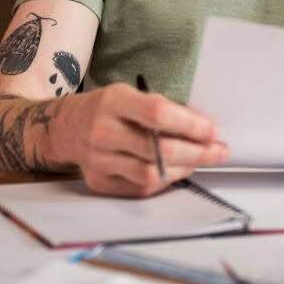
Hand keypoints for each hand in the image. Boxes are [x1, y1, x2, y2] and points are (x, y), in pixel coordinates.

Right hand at [51, 83, 227, 197]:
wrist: (64, 128)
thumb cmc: (107, 109)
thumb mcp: (130, 95)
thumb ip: (163, 109)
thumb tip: (204, 129)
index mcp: (113, 102)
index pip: (157, 114)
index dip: (190, 124)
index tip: (212, 130)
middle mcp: (103, 131)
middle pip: (158, 150)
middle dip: (197, 153)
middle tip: (219, 151)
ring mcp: (98, 160)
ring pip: (151, 174)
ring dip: (183, 170)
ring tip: (198, 161)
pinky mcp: (99, 181)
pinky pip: (140, 187)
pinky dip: (164, 180)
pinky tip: (175, 170)